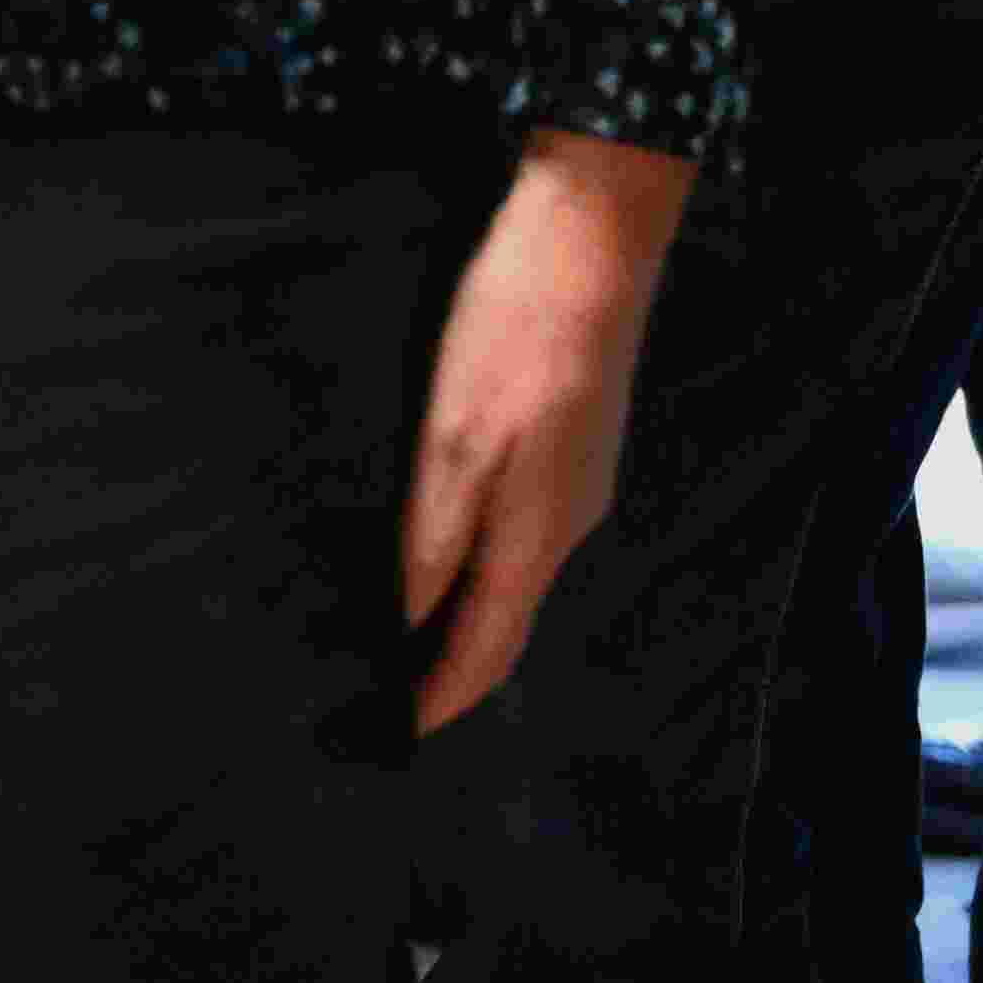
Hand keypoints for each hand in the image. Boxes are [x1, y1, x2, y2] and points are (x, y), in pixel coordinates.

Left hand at [402, 132, 692, 731]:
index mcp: (536, 533)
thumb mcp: (452, 442)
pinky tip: (451, 557)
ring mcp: (576, 482)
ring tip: (410, 648)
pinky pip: (521, 533)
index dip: (439, 698)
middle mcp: (567, 523)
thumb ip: (433, 539)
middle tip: (392, 709)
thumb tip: (408, 625)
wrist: (590, 240)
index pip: (486, 648)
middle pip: (505, 623)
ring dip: (466, 620)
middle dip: (452, 672)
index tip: (394, 742)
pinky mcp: (570, 444)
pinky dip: (481, 566)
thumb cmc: (511, 336)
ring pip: (514, 578)